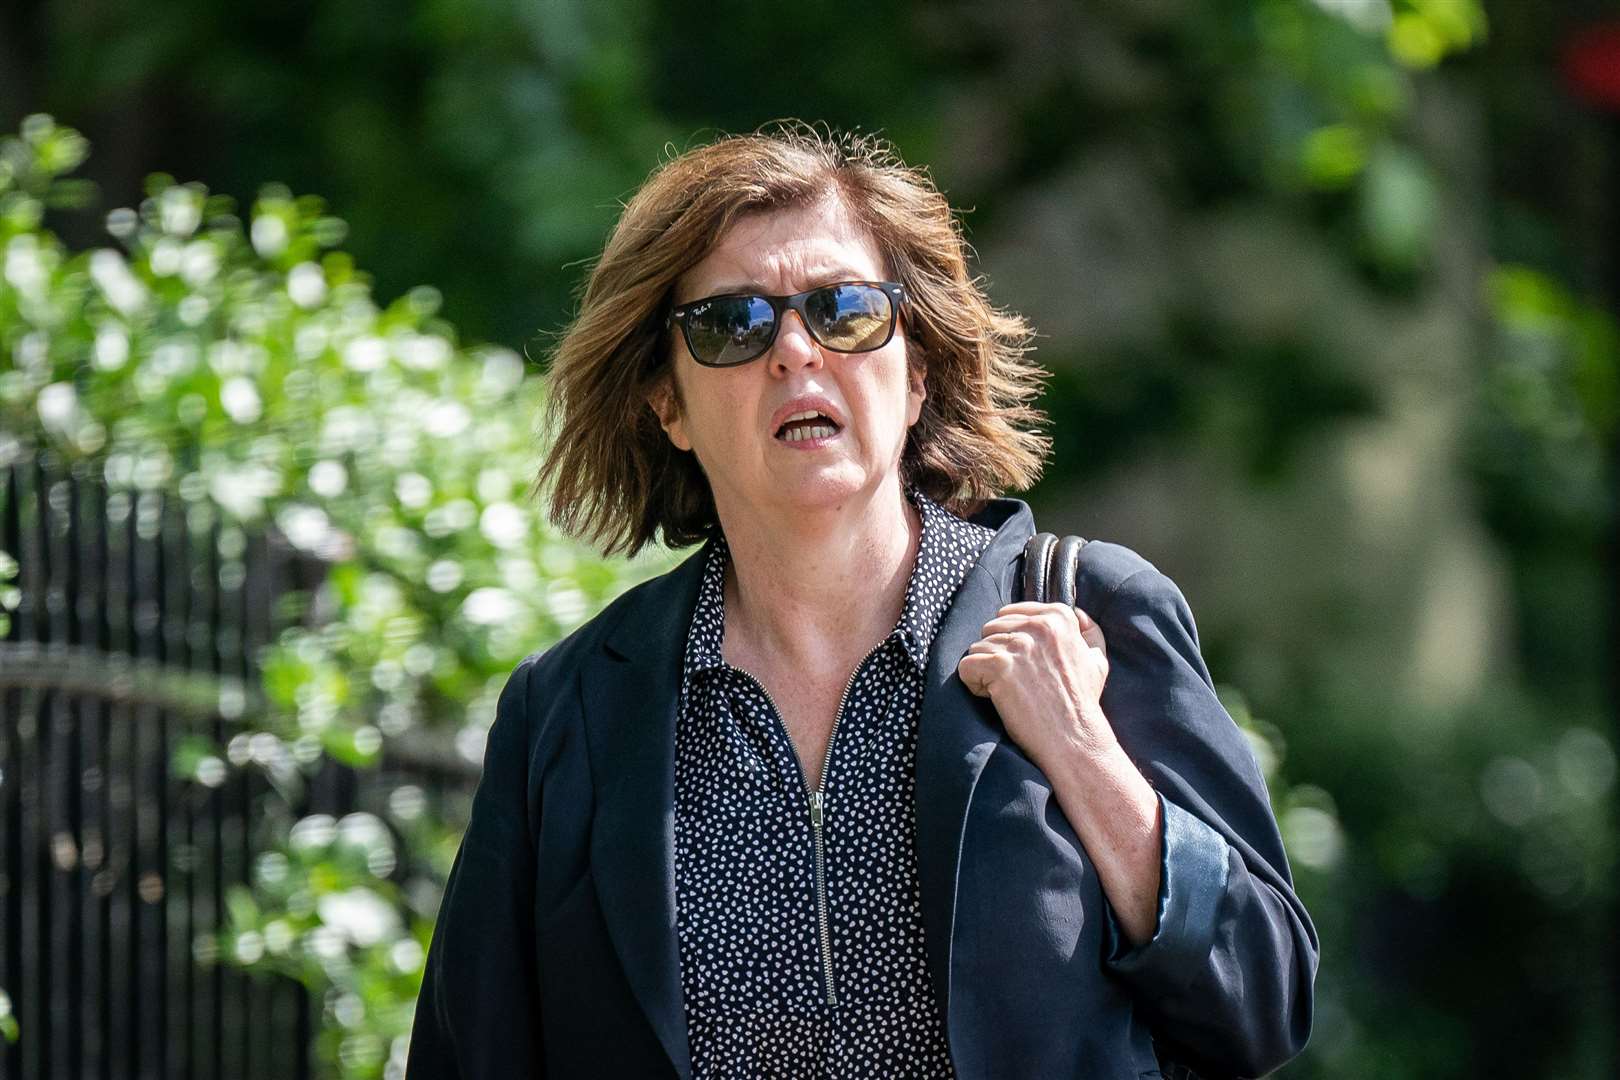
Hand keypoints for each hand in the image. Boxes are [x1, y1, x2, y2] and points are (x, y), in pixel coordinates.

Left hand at [956, 600, 1112, 769]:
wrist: (1074, 739)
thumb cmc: (1082, 703)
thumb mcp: (1096, 660)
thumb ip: (1088, 632)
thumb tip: (1078, 613)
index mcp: (1059, 617)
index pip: (1010, 614)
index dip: (1010, 641)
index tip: (1025, 665)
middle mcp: (1039, 624)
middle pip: (991, 629)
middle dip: (997, 655)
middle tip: (1017, 681)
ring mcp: (1019, 644)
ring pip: (977, 647)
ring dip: (986, 671)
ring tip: (1008, 692)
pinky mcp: (1000, 665)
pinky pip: (966, 665)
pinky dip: (974, 684)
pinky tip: (995, 698)